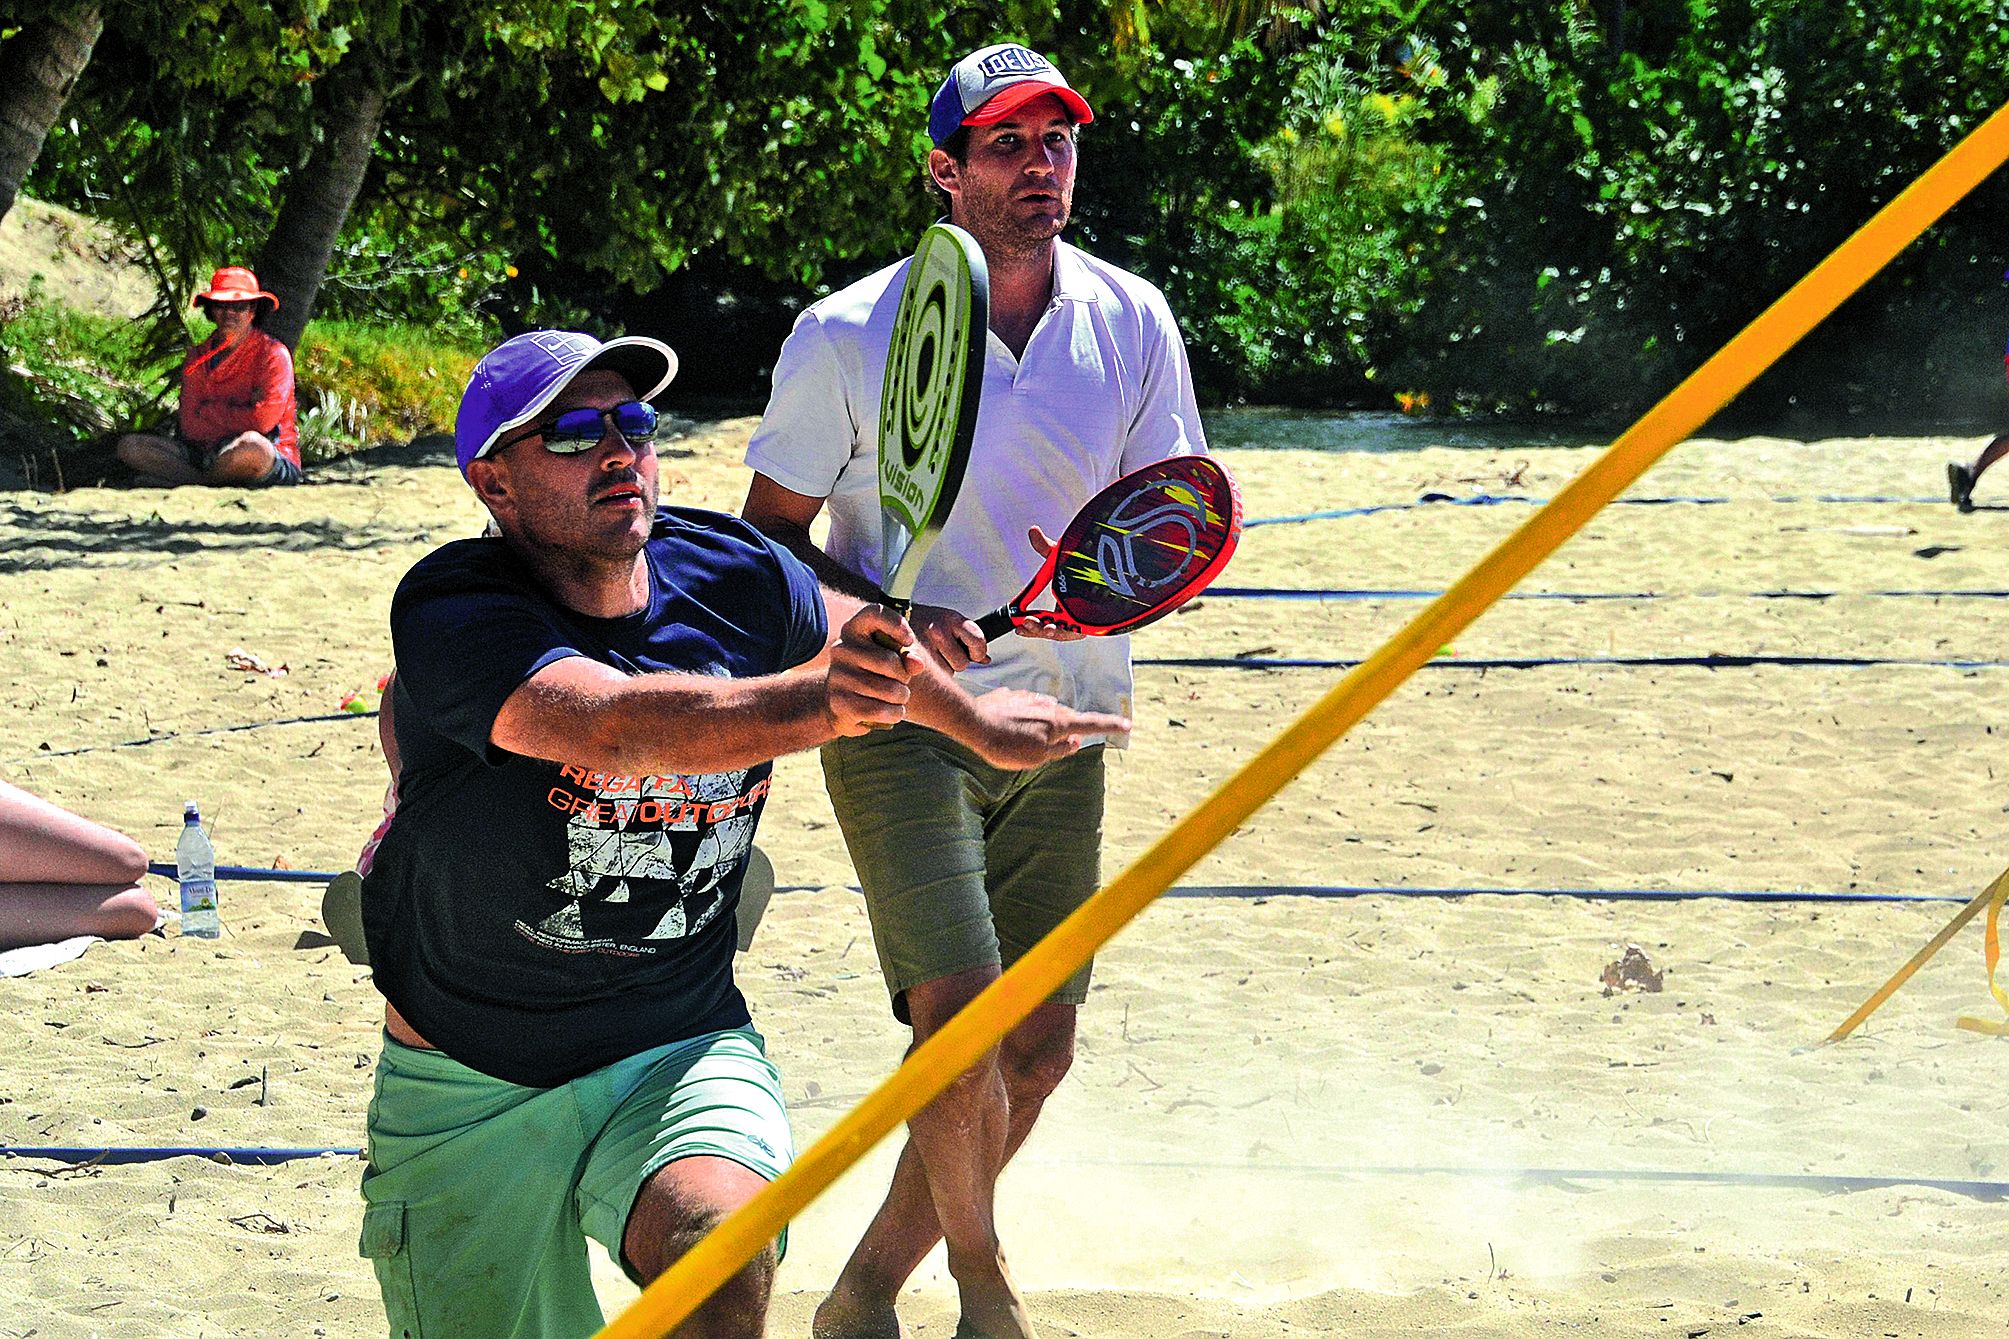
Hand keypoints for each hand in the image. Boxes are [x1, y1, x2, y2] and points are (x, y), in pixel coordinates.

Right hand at [826, 605, 915, 734]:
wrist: (842, 703)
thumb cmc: (874, 673)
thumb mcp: (892, 659)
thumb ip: (907, 657)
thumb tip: (916, 662)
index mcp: (853, 629)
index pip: (874, 613)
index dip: (896, 624)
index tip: (908, 640)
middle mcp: (841, 649)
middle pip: (889, 661)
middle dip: (904, 676)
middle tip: (902, 682)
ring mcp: (838, 676)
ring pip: (888, 690)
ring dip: (901, 697)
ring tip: (897, 698)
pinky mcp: (840, 702)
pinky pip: (880, 710)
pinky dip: (893, 713)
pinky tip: (891, 712)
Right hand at [908, 602, 989, 670]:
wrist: (892, 618)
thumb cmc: (923, 621)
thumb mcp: (948, 621)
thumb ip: (968, 638)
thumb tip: (986, 660)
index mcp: (950, 618)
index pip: (977, 641)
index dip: (978, 651)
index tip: (974, 654)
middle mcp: (936, 630)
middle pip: (961, 663)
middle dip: (954, 661)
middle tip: (940, 651)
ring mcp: (922, 646)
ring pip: (946, 673)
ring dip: (941, 668)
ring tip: (928, 655)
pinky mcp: (908, 660)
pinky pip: (930, 678)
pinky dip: (928, 674)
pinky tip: (919, 663)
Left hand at [964, 688, 1130, 769]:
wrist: (973, 724)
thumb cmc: (1006, 746)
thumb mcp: (1037, 758)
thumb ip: (1060, 750)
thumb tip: (1075, 742)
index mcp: (1059, 723)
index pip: (1092, 723)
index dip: (1111, 725)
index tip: (1127, 724)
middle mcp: (1048, 706)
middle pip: (1065, 719)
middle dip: (1062, 732)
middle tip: (1043, 748)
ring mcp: (1031, 698)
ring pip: (1044, 713)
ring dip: (1039, 726)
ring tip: (1016, 740)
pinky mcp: (1014, 695)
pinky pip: (1025, 709)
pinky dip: (1022, 719)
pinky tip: (1006, 728)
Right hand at [1014, 527, 1086, 641]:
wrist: (1119, 560)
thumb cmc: (1093, 560)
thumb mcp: (1064, 555)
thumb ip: (1046, 547)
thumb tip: (1032, 530)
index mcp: (1068, 603)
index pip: (1047, 618)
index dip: (1032, 623)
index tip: (1017, 623)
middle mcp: (1077, 614)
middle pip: (1052, 628)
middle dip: (1035, 629)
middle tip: (1020, 625)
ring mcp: (1086, 620)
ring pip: (1063, 633)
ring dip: (1045, 631)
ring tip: (1031, 624)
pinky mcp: (1096, 624)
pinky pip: (1076, 633)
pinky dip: (1062, 633)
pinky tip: (1050, 628)